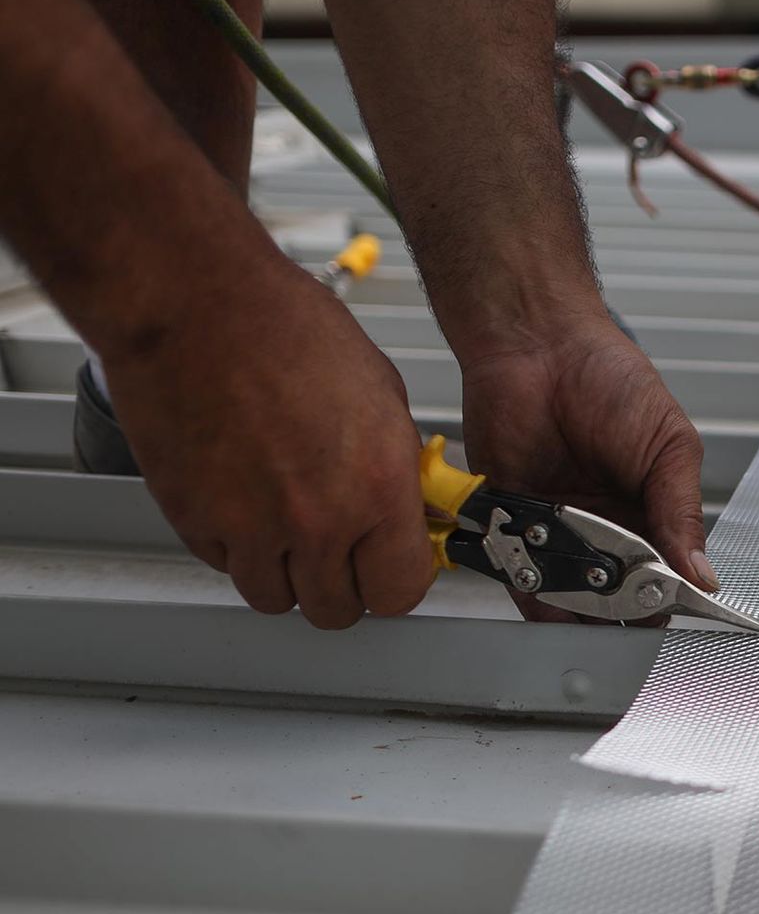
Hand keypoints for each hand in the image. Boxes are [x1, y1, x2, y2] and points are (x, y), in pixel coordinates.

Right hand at [105, 258, 434, 628]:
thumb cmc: (287, 329)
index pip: (400, 591)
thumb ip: (396, 469)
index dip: (397, 581)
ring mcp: (249, 527)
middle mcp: (315, 521)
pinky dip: (238, 548)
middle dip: (343, 585)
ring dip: (287, 574)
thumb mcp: (383, 397)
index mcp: (376, 490)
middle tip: (340, 550)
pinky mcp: (194, 520)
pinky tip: (245, 500)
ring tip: (288, 526)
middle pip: (337, 610)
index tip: (390, 567)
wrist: (197, 303)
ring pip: (276, 599)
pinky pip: (226, 565)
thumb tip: (409, 511)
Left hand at [458, 318, 709, 622]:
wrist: (539, 345)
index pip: (664, 575)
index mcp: (651, 512)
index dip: (667, 596)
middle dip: (621, 606)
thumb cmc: (610, 378)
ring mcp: (558, 530)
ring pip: (569, 595)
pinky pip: (520, 576)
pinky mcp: (513, 524)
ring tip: (587, 599)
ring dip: (577, 605)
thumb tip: (703, 574)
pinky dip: (531, 593)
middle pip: (616, 595)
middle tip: (624, 599)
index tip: (668, 602)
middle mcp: (604, 528)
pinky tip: (547, 596)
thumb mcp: (670, 445)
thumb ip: (683, 512)